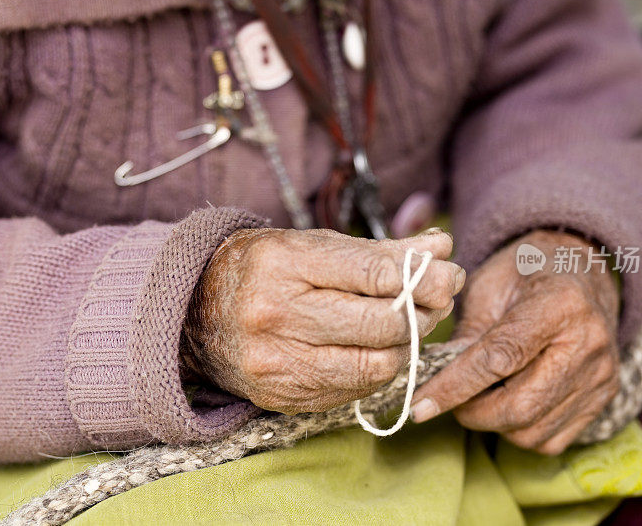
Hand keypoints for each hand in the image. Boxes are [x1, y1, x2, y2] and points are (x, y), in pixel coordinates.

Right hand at [184, 228, 465, 414]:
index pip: (372, 273)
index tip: (447, 272)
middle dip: (424, 311)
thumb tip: (442, 247)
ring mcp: (278, 363)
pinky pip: (356, 390)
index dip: (421, 275)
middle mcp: (275, 316)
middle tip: (438, 298)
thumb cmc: (262, 270)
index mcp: (281, 264)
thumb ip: (379, 250)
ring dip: (407, 344)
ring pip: (377, 364)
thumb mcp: (311, 245)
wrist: (194, 316)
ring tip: (409, 322)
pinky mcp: (283, 397)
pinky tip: (379, 348)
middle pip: (381, 323)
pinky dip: (379, 367)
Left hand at [410, 230, 619, 454]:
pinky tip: (508, 400)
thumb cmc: (526, 272)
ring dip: (493, 423)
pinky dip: (518, 431)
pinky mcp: (603, 398)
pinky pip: (550, 440)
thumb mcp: (488, 285)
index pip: (499, 358)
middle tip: (448, 397)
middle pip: (519, 406)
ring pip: (532, 431)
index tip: (419, 404)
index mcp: (560, 304)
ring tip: (480, 394)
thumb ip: (466, 331)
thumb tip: (437, 378)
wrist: (582, 270)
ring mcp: (601, 376)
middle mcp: (589, 343)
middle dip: (472, 411)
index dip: (454, 385)